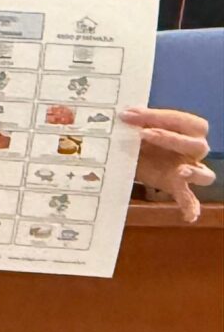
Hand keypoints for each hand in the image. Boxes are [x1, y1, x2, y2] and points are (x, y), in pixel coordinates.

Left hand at [123, 106, 212, 223]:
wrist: (132, 154)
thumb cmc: (141, 136)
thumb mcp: (138, 126)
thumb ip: (137, 121)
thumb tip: (125, 114)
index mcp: (189, 130)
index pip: (185, 121)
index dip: (161, 116)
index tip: (131, 114)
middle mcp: (194, 151)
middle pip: (198, 146)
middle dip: (171, 138)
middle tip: (143, 134)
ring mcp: (188, 170)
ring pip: (206, 174)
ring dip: (194, 173)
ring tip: (180, 172)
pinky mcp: (176, 187)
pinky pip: (190, 199)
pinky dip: (191, 207)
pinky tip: (188, 217)